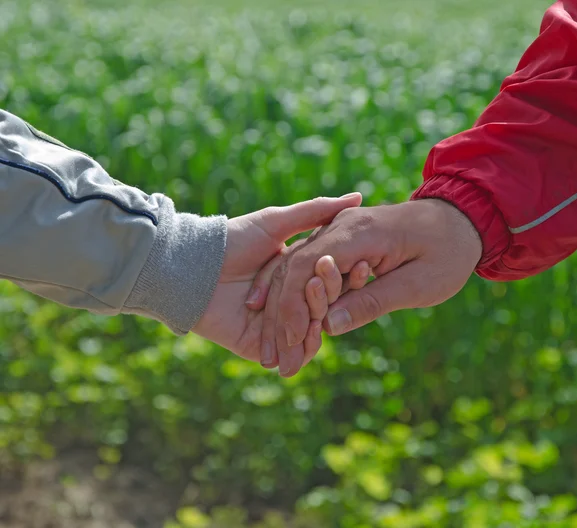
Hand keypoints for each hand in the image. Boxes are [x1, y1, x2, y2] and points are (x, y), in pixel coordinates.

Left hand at [191, 193, 362, 362]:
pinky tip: (311, 337)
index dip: (344, 276)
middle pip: (320, 308)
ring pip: (309, 332)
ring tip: (320, 310)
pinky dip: (303, 348)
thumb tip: (359, 197)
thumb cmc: (233, 240)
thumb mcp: (277, 222)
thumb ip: (317, 212)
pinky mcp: (258, 346)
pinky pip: (289, 352)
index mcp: (292, 275)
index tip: (363, 265)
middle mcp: (285, 301)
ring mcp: (273, 326)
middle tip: (326, 286)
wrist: (194, 266)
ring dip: (318, 321)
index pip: (325, 281)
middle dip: (328, 298)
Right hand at [255, 198, 482, 375]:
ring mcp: (338, 230)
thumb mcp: (418, 284)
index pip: (308, 264)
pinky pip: (310, 265)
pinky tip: (289, 319)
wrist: (460, 221)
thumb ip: (373, 301)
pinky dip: (298, 292)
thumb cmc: (447, 253)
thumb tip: (329, 326)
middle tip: (277, 356)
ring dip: (285, 305)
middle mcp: (341, 226)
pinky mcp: (341, 240)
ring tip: (280, 346)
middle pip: (294, 266)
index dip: (293, 303)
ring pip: (296, 265)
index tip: (291, 340)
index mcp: (359, 233)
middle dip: (282, 311)